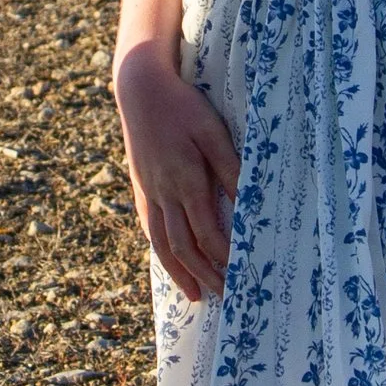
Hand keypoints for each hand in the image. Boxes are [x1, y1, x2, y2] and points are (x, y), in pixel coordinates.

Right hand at [113, 42, 238, 301]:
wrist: (139, 88)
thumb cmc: (182, 106)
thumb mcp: (212, 131)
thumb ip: (229, 168)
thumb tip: (246, 203)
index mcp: (184, 181)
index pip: (206, 233)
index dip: (223, 257)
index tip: (241, 274)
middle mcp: (164, 193)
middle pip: (183, 246)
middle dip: (203, 274)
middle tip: (223, 297)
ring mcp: (149, 190)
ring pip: (162, 241)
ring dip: (179, 271)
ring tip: (194, 294)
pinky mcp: (141, 184)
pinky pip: (150, 225)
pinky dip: (160, 248)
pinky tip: (168, 257)